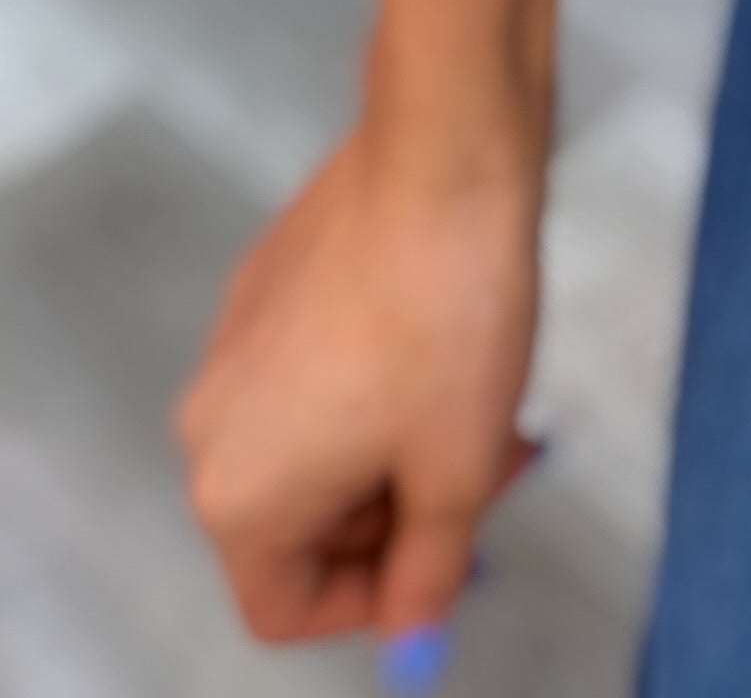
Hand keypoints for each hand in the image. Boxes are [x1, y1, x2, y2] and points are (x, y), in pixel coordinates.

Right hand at [177, 118, 543, 649]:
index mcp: (238, 495)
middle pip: (298, 528)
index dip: (373, 603)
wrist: (442, 157)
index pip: (282, 608)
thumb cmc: (449, 325)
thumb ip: (427, 573)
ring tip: (487, 407)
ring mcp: (229, 350)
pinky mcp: (262, 287)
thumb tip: (410, 644)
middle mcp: (207, 431)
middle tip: (493, 471)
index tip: (456, 552)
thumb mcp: (456, 472)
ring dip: (395, 452)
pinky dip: (373, 390)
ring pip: (312, 449)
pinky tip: (449, 344)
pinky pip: (310, 380)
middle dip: (397, 518)